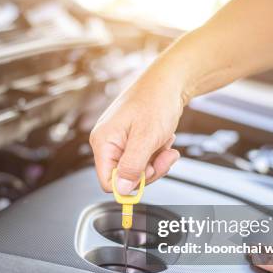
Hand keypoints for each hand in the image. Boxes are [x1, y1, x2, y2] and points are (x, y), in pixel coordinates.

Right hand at [89, 57, 183, 193]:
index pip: (107, 180)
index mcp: (103, 142)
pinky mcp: (132, 140)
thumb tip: (122, 190)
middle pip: (125, 177)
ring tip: (165, 143)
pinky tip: (163, 139)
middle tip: (163, 157)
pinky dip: (158, 153)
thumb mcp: (145, 138)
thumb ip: (132, 166)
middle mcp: (108, 143)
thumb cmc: (155, 101)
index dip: (128, 184)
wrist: (169, 82)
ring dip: (156, 161)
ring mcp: (120, 142)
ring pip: (137, 170)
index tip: (148, 176)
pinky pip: (144, 159)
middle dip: (148, 171)